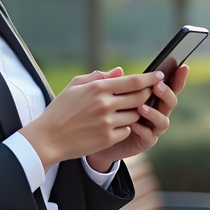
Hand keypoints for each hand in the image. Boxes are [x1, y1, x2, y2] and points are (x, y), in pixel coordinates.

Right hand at [19, 69, 161, 168]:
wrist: (48, 138)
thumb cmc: (60, 109)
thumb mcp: (75, 86)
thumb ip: (99, 77)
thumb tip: (120, 71)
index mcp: (98, 88)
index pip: (133, 81)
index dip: (150, 78)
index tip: (160, 75)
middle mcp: (105, 104)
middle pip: (140, 97)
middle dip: (147, 95)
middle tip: (148, 94)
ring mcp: (108, 122)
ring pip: (135, 115)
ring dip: (135, 112)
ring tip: (126, 111)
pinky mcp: (108, 138)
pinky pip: (127, 130)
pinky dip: (125, 127)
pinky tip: (114, 125)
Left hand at [86, 64, 187, 170]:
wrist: (100, 137)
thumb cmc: (107, 113)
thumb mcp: (109, 95)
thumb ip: (115, 84)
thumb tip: (119, 70)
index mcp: (152, 97)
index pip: (169, 86)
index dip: (178, 77)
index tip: (182, 67)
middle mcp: (156, 111)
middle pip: (170, 102)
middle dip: (166, 93)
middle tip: (157, 86)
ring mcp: (152, 127)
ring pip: (163, 120)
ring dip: (154, 113)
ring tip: (141, 107)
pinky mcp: (145, 141)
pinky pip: (149, 136)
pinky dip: (143, 129)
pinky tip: (133, 125)